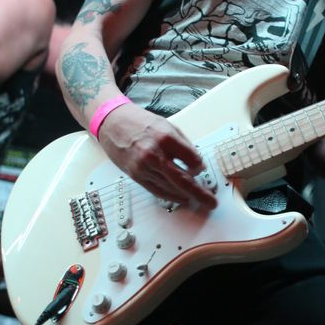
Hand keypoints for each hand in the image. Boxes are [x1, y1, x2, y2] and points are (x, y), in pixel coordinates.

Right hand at [99, 103, 216, 208]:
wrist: (113, 123)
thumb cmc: (140, 123)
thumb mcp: (168, 126)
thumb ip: (183, 145)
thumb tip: (197, 163)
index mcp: (166, 138)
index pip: (193, 160)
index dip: (200, 166)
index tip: (201, 168)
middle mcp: (155, 154)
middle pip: (183, 180)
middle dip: (200, 193)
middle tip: (211, 202)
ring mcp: (144, 167)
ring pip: (171, 188)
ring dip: (186, 195)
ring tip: (197, 199)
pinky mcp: (136, 176)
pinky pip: (157, 191)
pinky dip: (171, 196)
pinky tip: (181, 198)